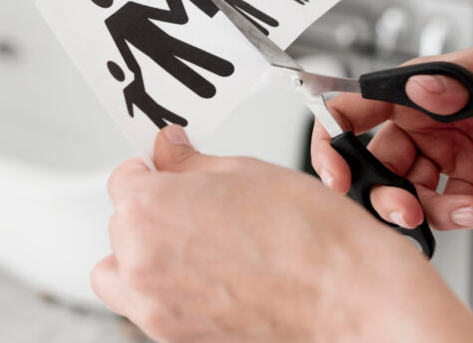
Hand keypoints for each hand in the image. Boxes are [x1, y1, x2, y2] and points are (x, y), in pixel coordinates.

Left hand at [92, 126, 472, 341]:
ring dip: (141, 254)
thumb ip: (190, 162)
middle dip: (153, 211)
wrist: (353, 304)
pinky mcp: (175, 337)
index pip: (123, 179)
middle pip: (121, 224)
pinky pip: (144, 307)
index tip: (169, 172)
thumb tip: (168, 148)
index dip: (150, 171)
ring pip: (119, 272)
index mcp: (148, 210)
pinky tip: (204, 278)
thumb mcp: (245, 171)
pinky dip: (160, 292)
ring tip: (190, 246)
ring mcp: (154, 307)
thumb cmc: (311, 242)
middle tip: (196, 207)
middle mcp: (140, 261)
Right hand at [310, 42, 472, 230]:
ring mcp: (450, 162)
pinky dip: (467, 218)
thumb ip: (459, 75)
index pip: (350, 113)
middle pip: (374, 167)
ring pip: (410, 198)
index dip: (331, 142)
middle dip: (382, 195)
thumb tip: (418, 87)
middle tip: (404, 209)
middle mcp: (425, 129)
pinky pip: (455, 213)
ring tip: (466, 210)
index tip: (336, 174)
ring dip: (429, 213)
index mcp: (415, 93)